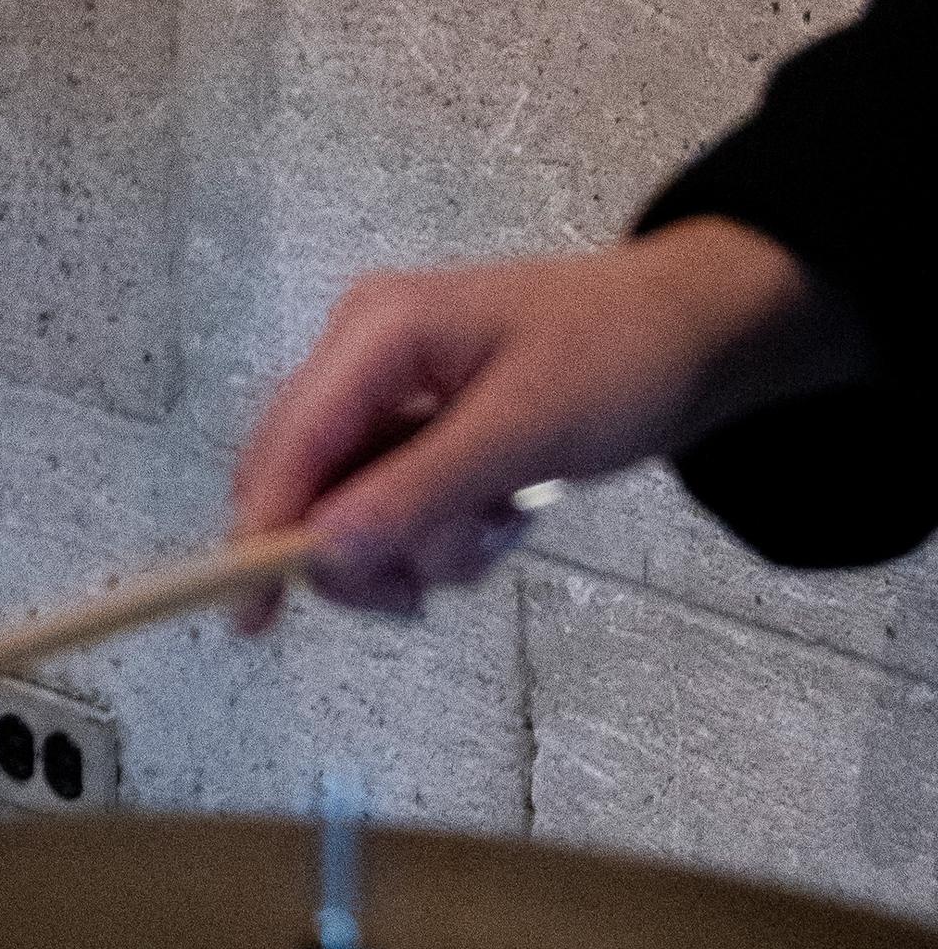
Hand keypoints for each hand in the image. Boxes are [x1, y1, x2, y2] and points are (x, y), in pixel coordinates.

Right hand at [224, 221, 859, 622]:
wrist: (696, 334)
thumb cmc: (615, 361)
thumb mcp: (524, 430)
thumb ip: (421, 489)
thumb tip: (321, 553)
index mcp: (375, 331)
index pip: (291, 440)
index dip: (261, 527)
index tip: (251, 617)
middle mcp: (363, 357)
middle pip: (309, 480)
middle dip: (366, 546)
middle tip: (425, 595)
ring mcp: (392, 393)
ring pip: (358, 507)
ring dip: (423, 543)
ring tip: (500, 525)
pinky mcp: (425, 428)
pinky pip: (401, 506)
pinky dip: (447, 531)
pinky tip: (505, 513)